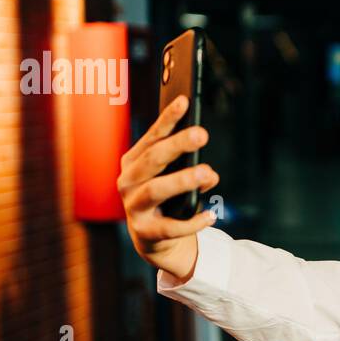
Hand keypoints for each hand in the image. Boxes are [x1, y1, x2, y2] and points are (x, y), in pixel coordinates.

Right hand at [117, 94, 219, 279]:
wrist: (154, 239)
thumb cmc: (167, 199)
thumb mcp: (176, 178)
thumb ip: (191, 169)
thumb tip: (208, 173)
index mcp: (134, 162)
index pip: (152, 137)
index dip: (167, 119)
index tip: (185, 100)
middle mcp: (128, 181)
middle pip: (153, 159)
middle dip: (177, 145)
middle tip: (201, 134)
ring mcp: (133, 207)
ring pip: (156, 190)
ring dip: (183, 180)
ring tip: (208, 173)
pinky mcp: (144, 232)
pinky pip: (170, 227)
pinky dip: (192, 221)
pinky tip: (211, 215)